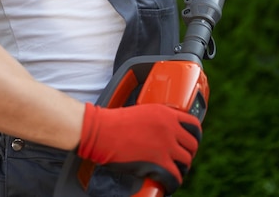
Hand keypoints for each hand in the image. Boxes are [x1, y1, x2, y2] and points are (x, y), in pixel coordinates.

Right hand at [78, 102, 201, 194]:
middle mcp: (169, 128)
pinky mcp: (159, 163)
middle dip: (187, 154)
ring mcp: (166, 145)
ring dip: (180, 169)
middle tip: (178, 159)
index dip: (194, 136)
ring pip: (186, 162)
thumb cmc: (115, 123)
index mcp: (166, 113)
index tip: (189, 143)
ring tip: (171, 172)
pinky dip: (172, 183)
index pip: (194, 125)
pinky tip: (166, 184)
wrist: (102, 131)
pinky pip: (175, 177)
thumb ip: (157, 120)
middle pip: (193, 145)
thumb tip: (164, 133)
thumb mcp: (142, 112)